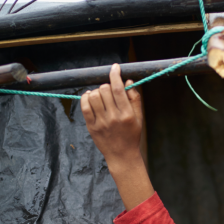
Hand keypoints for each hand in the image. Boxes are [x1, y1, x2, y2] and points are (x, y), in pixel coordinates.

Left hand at [81, 63, 153, 210]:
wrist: (122, 156)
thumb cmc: (132, 135)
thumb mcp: (139, 117)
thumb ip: (134, 99)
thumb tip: (128, 81)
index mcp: (127, 114)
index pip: (118, 88)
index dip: (115, 74)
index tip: (114, 67)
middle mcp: (113, 117)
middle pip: (104, 90)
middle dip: (106, 85)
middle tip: (109, 90)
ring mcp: (101, 123)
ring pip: (93, 96)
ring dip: (96, 91)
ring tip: (100, 95)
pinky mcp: (91, 127)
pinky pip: (84, 107)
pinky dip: (85, 98)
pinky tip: (90, 98)